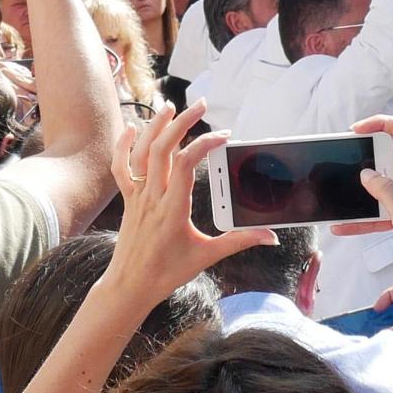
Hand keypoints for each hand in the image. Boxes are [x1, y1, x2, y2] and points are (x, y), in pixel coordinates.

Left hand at [103, 101, 273, 303]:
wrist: (130, 286)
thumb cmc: (167, 273)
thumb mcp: (207, 256)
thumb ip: (239, 241)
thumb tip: (270, 236)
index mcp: (173, 209)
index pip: (186, 165)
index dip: (204, 144)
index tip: (223, 137)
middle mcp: (152, 197)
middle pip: (163, 149)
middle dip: (181, 123)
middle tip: (200, 106)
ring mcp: (137, 196)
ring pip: (141, 152)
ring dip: (155, 126)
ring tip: (171, 106)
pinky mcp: (128, 199)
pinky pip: (121, 167)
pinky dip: (124, 145)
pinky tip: (133, 128)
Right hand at [351, 114, 392, 307]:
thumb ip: (385, 192)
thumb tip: (367, 174)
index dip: (383, 124)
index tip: (358, 130)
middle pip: (389, 157)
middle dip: (365, 161)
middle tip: (344, 166)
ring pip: (382, 186)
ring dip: (362, 192)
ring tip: (341, 197)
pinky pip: (381, 210)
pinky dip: (364, 216)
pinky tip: (343, 227)